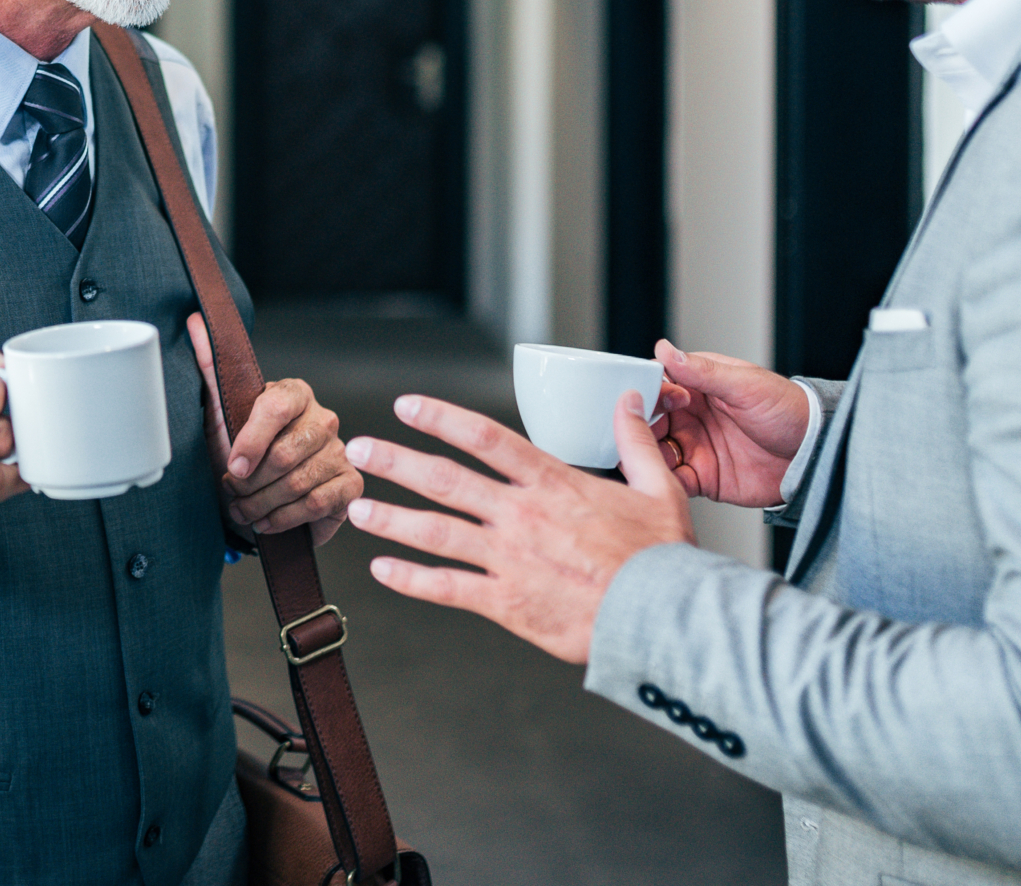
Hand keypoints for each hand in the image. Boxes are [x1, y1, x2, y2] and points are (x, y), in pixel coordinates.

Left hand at [187, 313, 361, 544]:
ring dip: (263, 503)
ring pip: (299, 482)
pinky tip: (269, 521)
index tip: (233, 466)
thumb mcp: (220, 414)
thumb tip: (195, 321)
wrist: (258, 501)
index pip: (276, 407)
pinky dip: (286, 518)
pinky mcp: (350, 484)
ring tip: (245, 508)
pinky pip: (319, 503)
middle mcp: (323, 419)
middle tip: (234, 491)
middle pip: (287, 453)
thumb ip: (212, 368)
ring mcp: (340, 452)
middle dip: (252, 482)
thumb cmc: (240, 454)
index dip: (251, 440)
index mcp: (294, 394)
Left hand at [344, 391, 693, 662]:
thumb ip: (635, 442)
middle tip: (360, 449)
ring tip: (357, 508)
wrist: (663, 620)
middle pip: (446, 480)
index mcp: (554, 484)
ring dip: (391, 518)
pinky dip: (411, 579)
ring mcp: (510, 559)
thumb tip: (629, 400)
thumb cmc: (662, 559)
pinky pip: (448, 587)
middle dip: (396, 461)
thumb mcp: (658, 488)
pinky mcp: (507, 603)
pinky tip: (383, 569)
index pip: (485, 438)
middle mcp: (522, 516)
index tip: (407, 406)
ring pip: (436, 533)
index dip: (440, 418)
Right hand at [649, 338, 812, 506]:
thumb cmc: (787, 410)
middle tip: (633, 433)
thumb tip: (665, 349)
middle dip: (637, 426)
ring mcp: (695, 447)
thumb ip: (703, 371)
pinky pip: (674, 479)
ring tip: (642, 458)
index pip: (657, 385)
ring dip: (645, 454)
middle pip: (649, 420)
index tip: (648, 400)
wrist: (814, 454)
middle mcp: (691, 417)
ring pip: (655, 450)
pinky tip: (662, 479)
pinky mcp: (704, 477)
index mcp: (698, 387)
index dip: (647, 392)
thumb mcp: (746, 385)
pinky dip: (664, 480)